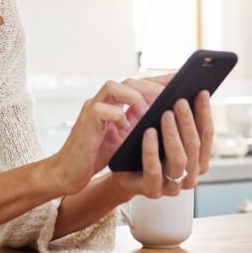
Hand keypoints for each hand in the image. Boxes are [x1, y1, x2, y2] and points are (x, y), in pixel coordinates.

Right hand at [47, 77, 167, 195]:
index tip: (181, 80)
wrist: (69, 172)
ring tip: (149, 111)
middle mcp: (102, 101)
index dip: (159, 81)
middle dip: (151, 86)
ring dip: (135, 97)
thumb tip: (166, 118)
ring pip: (113, 87)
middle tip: (170, 96)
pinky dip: (118, 116)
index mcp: (113, 103)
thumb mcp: (124, 137)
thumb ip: (138, 124)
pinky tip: (127, 128)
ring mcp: (92, 109)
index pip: (139, 85)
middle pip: (128, 81)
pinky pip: (102, 111)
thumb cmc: (96, 155)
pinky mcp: (85, 122)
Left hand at [111, 90, 214, 198]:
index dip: (205, 113)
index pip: (207, 135)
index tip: (201, 92)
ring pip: (179, 159)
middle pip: (194, 146)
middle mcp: (189, 175)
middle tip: (180, 101)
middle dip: (188, 121)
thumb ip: (176, 112)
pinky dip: (152, 149)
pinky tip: (148, 132)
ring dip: (173, 134)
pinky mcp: (152, 190)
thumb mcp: (161, 128)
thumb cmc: (143, 146)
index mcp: (197, 161)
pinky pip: (154, 169)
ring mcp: (172, 186)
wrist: (119, 171)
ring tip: (165, 114)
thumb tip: (183, 81)